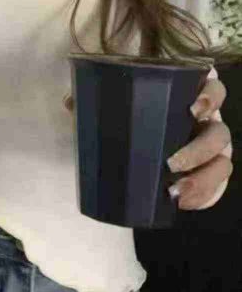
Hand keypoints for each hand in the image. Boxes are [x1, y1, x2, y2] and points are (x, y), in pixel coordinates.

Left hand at [63, 77, 233, 210]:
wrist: (138, 149)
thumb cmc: (132, 119)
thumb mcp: (115, 109)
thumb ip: (95, 101)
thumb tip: (70, 100)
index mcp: (188, 98)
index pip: (214, 88)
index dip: (211, 95)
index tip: (193, 107)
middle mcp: (206, 124)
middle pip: (220, 132)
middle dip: (201, 147)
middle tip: (171, 162)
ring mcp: (211, 151)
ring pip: (222, 162)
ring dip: (202, 178)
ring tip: (173, 191)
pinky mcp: (208, 175)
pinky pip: (214, 187)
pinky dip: (200, 196)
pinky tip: (180, 203)